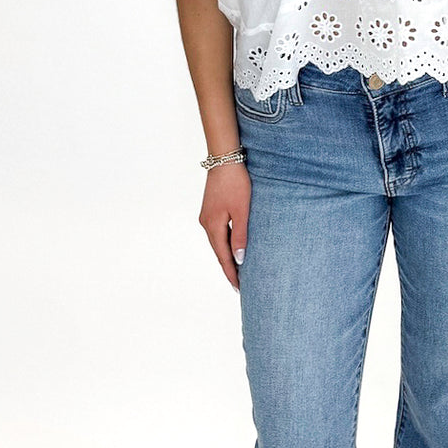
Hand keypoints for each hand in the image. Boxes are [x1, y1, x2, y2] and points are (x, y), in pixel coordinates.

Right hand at [198, 162, 250, 291]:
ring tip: (237, 270)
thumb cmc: (236, 183)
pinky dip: (225, 243)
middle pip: (218, 252)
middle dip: (229, 268)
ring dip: (226, 256)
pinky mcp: (210, 209)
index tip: (239, 288)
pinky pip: (218, 232)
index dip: (231, 273)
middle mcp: (206, 224)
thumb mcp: (242, 211)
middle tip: (240, 285)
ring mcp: (206, 216)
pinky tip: (231, 247)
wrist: (224, 159)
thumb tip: (239, 260)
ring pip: (217, 242)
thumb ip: (240, 236)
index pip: (223, 257)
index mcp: (213, 226)